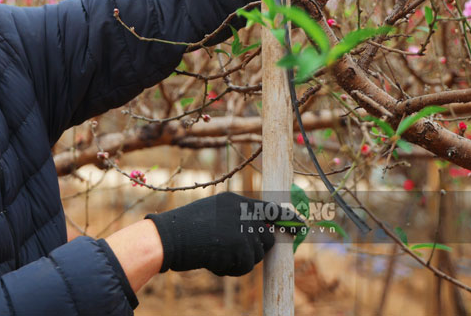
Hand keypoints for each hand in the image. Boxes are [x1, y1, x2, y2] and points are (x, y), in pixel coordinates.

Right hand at [145, 192, 299, 276]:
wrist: (170, 237)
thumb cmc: (184, 229)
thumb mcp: (212, 215)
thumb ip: (235, 220)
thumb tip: (260, 235)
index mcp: (235, 201)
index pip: (270, 209)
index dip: (287, 220)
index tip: (301, 226)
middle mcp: (242, 211)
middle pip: (265, 237)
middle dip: (255, 250)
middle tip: (234, 253)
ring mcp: (243, 228)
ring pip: (255, 254)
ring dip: (239, 260)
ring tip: (215, 254)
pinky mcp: (240, 245)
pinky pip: (245, 266)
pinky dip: (231, 269)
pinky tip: (213, 260)